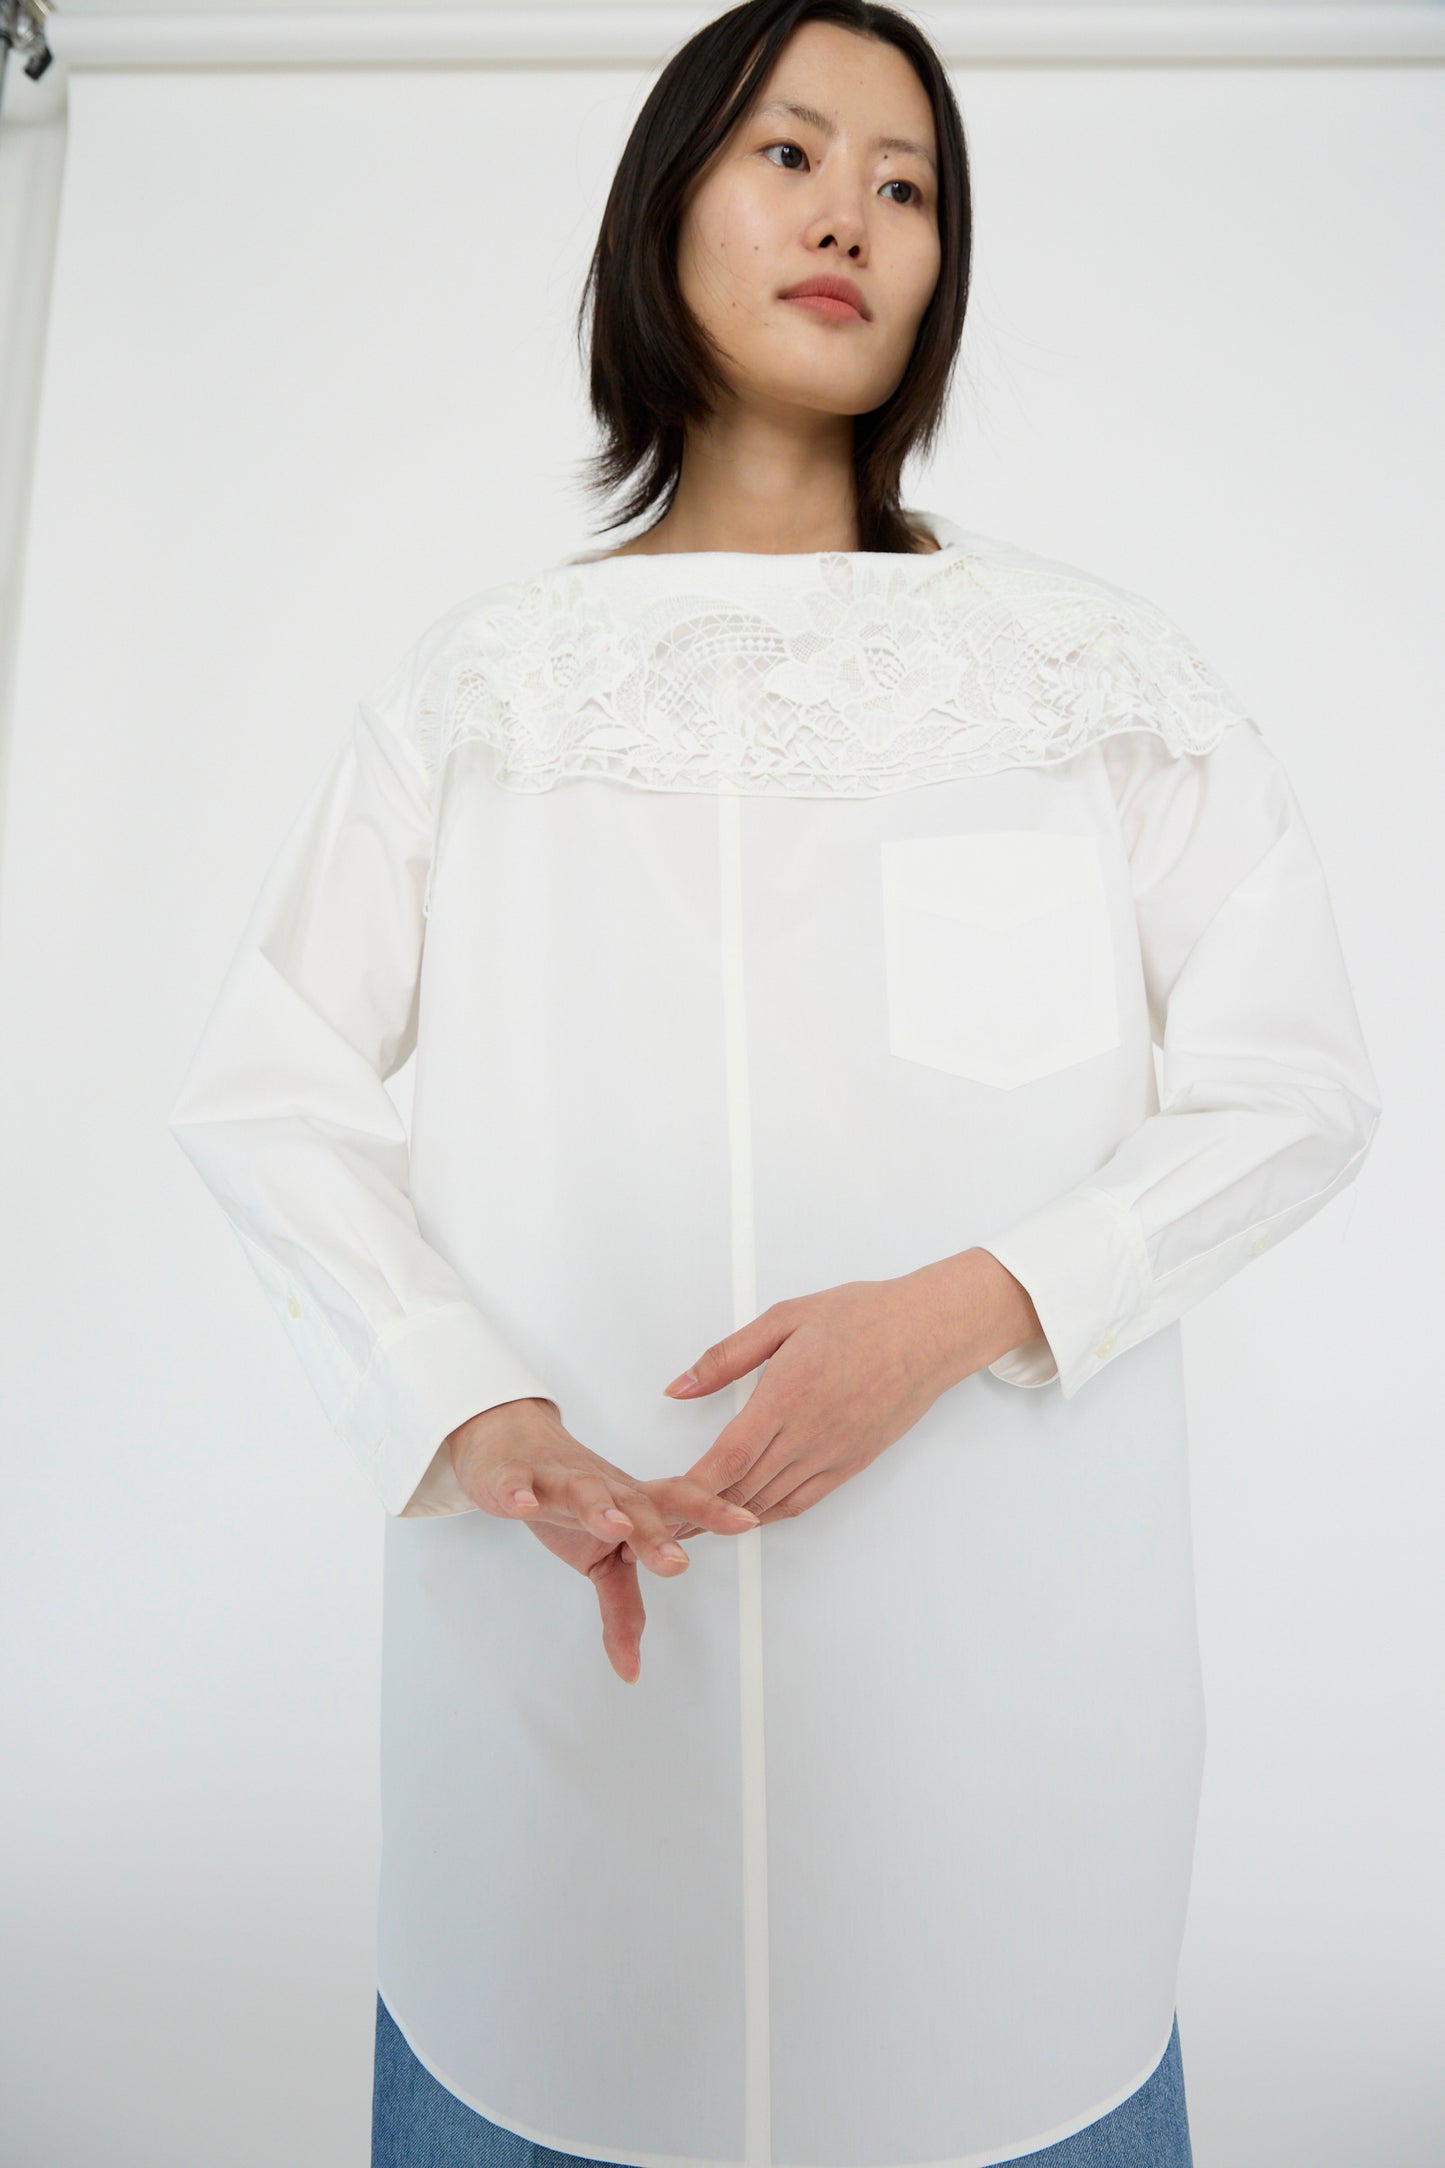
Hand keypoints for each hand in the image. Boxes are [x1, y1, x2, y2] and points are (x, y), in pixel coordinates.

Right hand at [446, 1398, 759, 1681]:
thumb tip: (633, 1671)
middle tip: (677, 1560)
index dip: (713, 1511)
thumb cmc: (571, 1500)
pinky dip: (519, 1492)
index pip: (680, 1504)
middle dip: (657, 1531)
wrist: (514, 1446)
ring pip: (584, 1491)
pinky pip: (517, 1484)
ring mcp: (560, 1481)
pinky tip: (524, 1504)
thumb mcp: (602, 1557)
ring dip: (600, 1508)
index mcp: (633, 1503)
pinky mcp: (516, 1478)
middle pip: (637, 1504)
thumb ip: (622, 1608)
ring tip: (614, 1526)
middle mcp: (605, 1487)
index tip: (748, 1523)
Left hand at [660, 1250, 1042, 1527]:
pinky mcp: (851, 1464)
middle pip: (741, 1489)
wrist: (928, 1332)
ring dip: (729, 1518)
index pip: (727, 1458)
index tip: (662, 1498)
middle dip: (698, 1511)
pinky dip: (769, 1513)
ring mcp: (832, 1454)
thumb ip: (727, 1356)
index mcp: (786, 1395)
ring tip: (694, 1524)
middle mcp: (808, 1433)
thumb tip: (681, 1384)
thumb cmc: (864, 1317)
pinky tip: (749, 1513)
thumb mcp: (785, 1317)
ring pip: (769, 1502)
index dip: (690, 1487)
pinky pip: (802, 1502)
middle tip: (663, 1521)